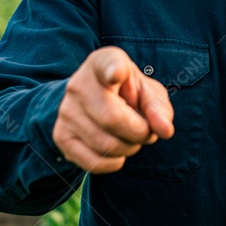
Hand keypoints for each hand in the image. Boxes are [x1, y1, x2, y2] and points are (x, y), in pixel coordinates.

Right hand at [53, 47, 174, 173]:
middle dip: (139, 133)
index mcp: (103, 63)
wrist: (92, 100)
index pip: (107, 65)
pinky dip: (114, 162)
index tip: (116, 74)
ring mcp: (66, 111)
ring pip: (106, 145)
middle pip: (113, 119)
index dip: (113, 70)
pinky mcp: (61, 136)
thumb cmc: (127, 93)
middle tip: (145, 130)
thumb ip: (158, 108)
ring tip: (130, 137)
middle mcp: (79, 85)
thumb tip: (164, 130)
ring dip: (129, 148)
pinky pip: (95, 163)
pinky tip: (116, 149)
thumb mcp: (147, 91)